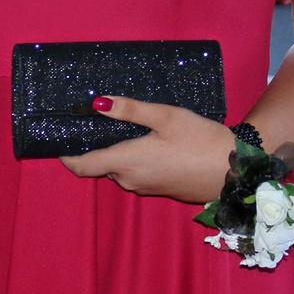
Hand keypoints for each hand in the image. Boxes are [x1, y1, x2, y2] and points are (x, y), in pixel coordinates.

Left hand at [59, 96, 238, 203]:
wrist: (234, 170)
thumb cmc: (200, 139)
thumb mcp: (166, 116)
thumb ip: (129, 110)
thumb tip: (96, 103)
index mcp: (126, 161)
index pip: (82, 166)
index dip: (67, 156)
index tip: (59, 141)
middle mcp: (130, 179)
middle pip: (100, 166)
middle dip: (95, 148)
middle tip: (96, 123)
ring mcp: (145, 188)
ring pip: (119, 170)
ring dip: (116, 154)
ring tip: (123, 129)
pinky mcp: (158, 190)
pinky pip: (135, 175)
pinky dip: (132, 161)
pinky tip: (146, 143)